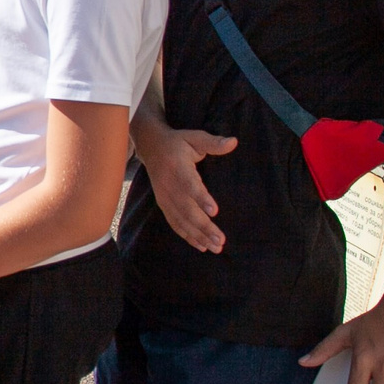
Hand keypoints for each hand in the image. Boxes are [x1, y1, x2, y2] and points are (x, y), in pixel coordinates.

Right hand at [137, 122, 235, 252]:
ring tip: (215, 247)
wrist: (150, 147)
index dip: (201, 198)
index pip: (189, 185)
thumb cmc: (178, 142)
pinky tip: (201, 246)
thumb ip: (213, 142)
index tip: (214, 211)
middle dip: (204, 226)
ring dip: (198, 235)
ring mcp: (164, 197)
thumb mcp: (194, 137)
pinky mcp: (163, 204)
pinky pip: (175, 223)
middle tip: (220, 239)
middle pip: (186, 209)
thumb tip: (234, 142)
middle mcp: (168, 185)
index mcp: (177, 167)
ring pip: (181, 220)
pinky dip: (187, 236)